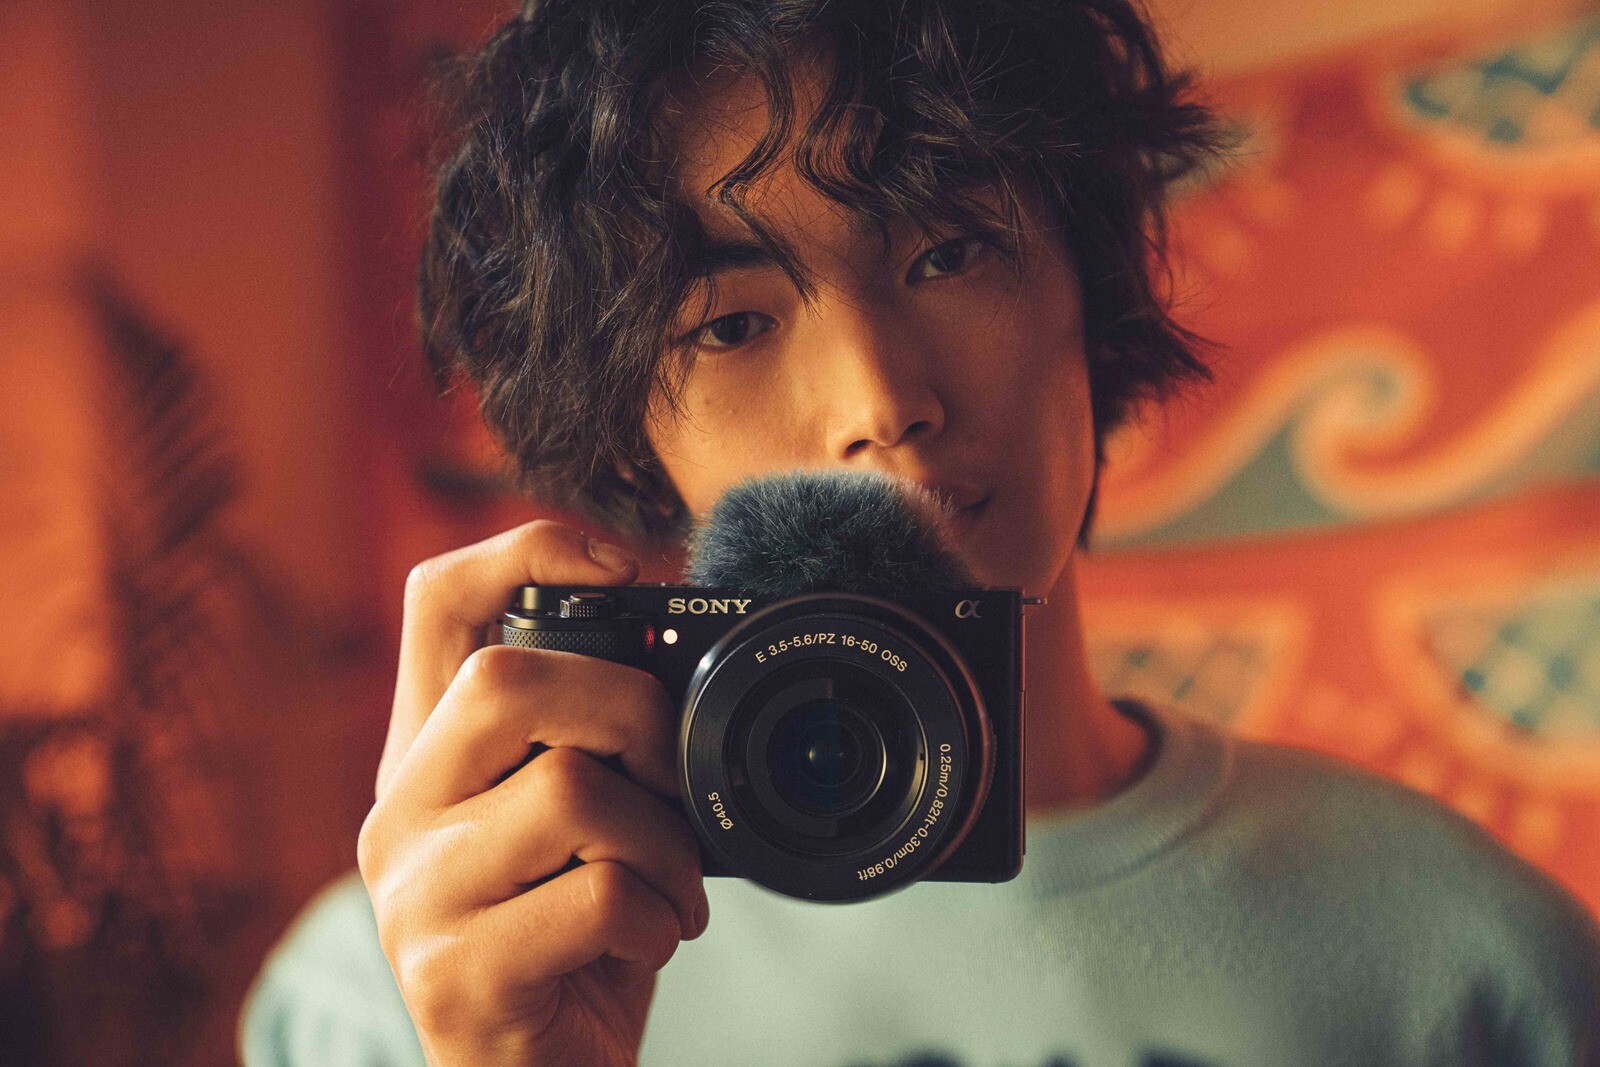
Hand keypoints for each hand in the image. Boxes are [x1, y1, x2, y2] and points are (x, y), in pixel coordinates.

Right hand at [357, 520, 707, 1065]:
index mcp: (427, 758)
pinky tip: (653, 940)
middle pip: (506, 681)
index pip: (436, 603)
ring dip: (665, 840)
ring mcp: (415, 896)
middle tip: (675, 779)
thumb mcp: (568, 827)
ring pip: (569, 789)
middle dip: (633, 712)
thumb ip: (585, 741)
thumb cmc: (571, 943)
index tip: (622, 566)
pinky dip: (660, 914)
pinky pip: (598, 895)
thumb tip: (673, 657)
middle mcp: (399, 814)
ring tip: (672, 886)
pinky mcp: (454, 975)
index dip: (525, 550)